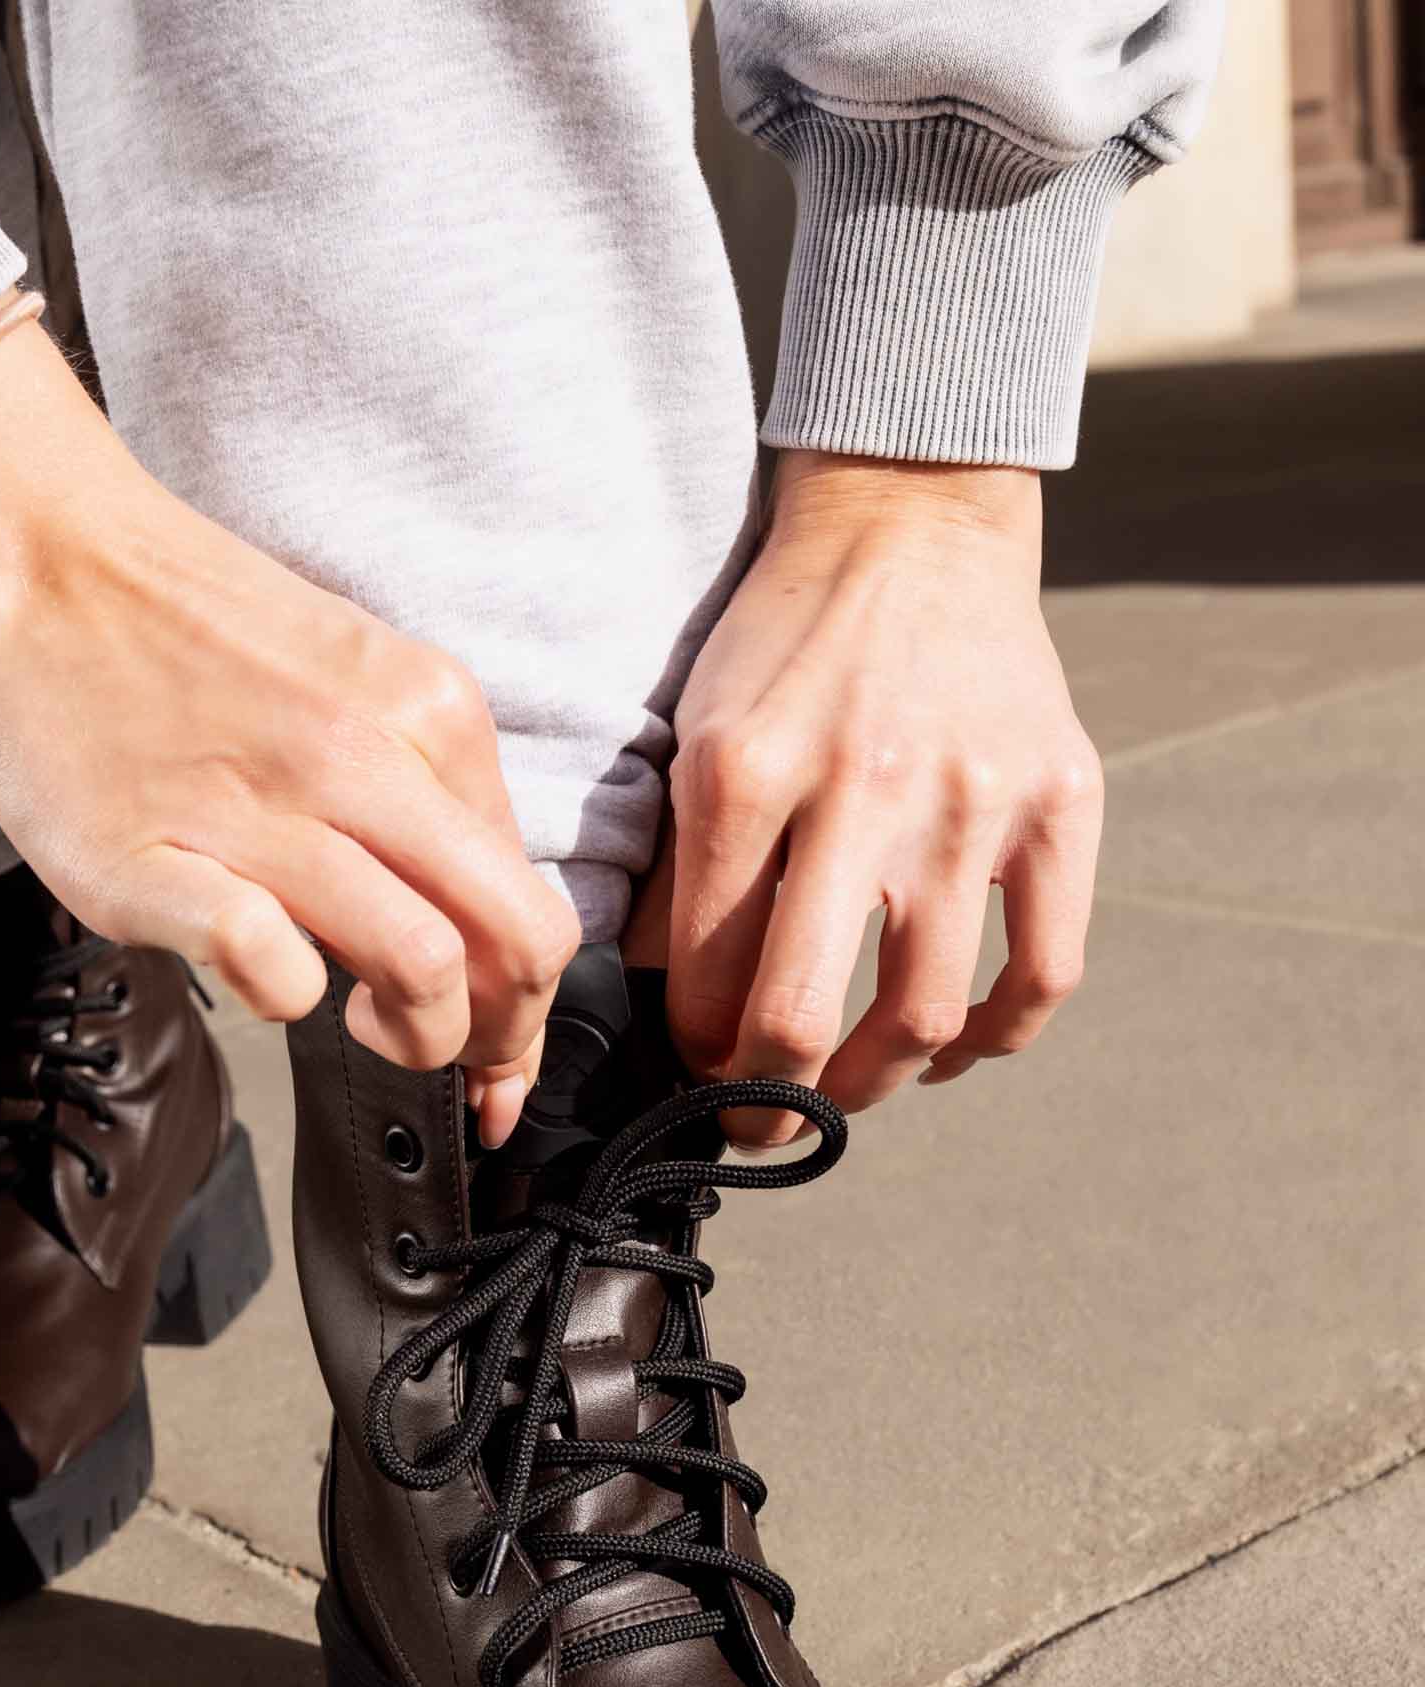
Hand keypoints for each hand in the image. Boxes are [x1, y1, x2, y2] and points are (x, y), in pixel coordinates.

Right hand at [0, 320, 576, 1145]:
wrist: (26, 547)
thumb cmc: (175, 625)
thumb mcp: (346, 677)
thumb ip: (415, 786)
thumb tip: (467, 918)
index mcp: (426, 710)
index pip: (533, 894)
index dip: (532, 999)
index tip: (502, 1048)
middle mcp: (365, 758)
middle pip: (516, 942)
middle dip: (506, 1038)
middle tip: (458, 1061)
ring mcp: (262, 815)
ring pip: (424, 967)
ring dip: (417, 1038)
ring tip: (362, 1022)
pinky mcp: (158, 866)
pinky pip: (276, 973)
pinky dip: (287, 1000)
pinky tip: (262, 972)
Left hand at [663, 449, 1101, 1148]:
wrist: (910, 522)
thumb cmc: (785, 642)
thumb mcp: (696, 735)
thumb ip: (679, 872)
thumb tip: (662, 1011)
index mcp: (746, 776)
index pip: (704, 978)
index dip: (692, 1054)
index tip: (693, 1070)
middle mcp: (860, 790)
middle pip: (803, 1019)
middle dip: (763, 1106)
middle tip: (752, 1128)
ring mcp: (971, 799)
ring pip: (925, 1016)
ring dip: (873, 1087)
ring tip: (844, 1092)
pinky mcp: (1060, 800)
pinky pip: (1042, 970)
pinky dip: (993, 1039)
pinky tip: (947, 1050)